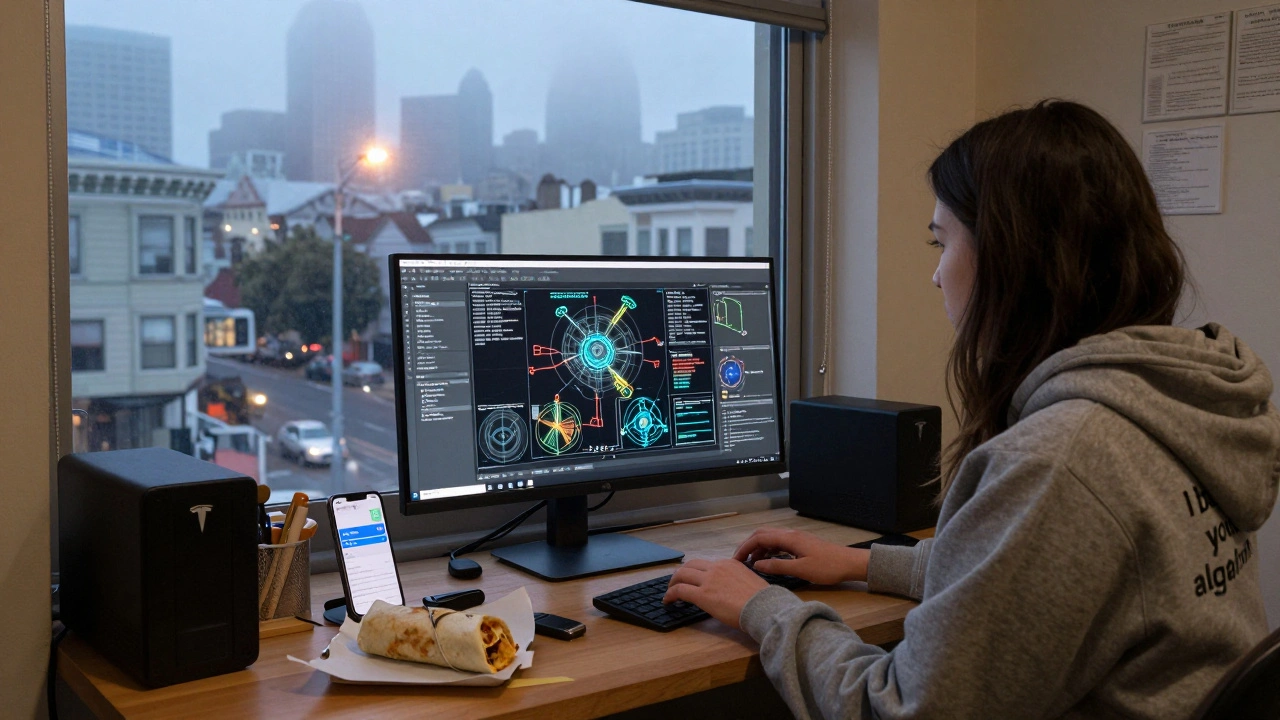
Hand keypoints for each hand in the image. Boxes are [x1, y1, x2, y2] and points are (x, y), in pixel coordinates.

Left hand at [663, 558, 768, 630]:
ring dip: (673, 582)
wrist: (764, 607)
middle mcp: (717, 567)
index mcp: (729, 563)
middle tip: (676, 582)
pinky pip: (679, 590)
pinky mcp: (702, 594)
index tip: (693, 579)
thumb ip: (735, 580)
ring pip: (682, 574)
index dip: (696, 571)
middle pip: (690, 565)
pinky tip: (668, 601)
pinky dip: (670, 594)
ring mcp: (708, 580)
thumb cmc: (762, 600)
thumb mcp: (748, 581)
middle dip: (681, 573)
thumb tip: (729, 590)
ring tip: (669, 592)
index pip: (706, 564)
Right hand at [733, 527, 869, 584]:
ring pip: (770, 538)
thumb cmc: (827, 567)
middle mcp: (790, 534)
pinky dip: (769, 550)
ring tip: (751, 563)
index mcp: (789, 538)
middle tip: (739, 560)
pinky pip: (779, 543)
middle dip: (748, 545)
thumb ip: (777, 566)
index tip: (735, 560)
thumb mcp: (801, 570)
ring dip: (758, 548)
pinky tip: (768, 561)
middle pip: (762, 534)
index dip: (744, 548)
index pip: (759, 538)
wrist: (849, 563)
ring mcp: (796, 538)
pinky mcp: (801, 543)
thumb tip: (756, 565)